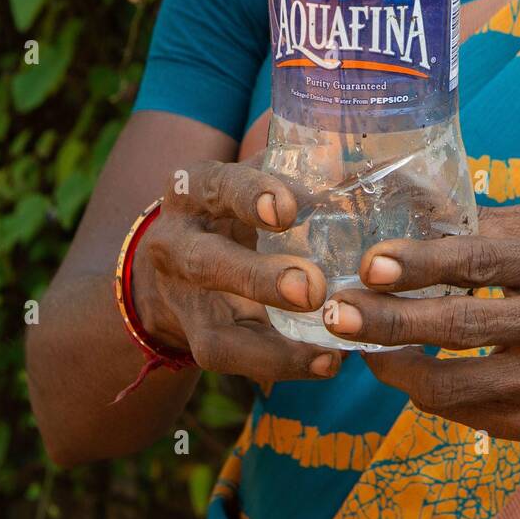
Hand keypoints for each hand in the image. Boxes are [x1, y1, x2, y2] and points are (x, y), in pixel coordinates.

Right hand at [130, 158, 346, 383]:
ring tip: (328, 351)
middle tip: (311, 287)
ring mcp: (185, 303)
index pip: (219, 186)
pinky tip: (327, 364)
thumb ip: (294, 167)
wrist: (171, 266)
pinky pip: (238, 363)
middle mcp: (178, 244)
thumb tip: (348, 152)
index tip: (290, 210)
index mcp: (195, 190)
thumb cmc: (233, 208)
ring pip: (217, 334)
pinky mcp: (199, 343)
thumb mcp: (251, 179)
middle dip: (259, 279)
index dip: (251, 196)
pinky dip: (283, 366)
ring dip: (273, 348)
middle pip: (209, 264)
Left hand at [322, 202, 519, 440]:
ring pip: (453, 383)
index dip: (419, 264)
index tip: (369, 264)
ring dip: (393, 364)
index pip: (477, 261)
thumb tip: (405, 205)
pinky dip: (419, 389)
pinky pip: (460, 411)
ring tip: (355, 343)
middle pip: (459, 325)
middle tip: (338, 311)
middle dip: (389, 319)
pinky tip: (396, 366)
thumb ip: (483, 220)